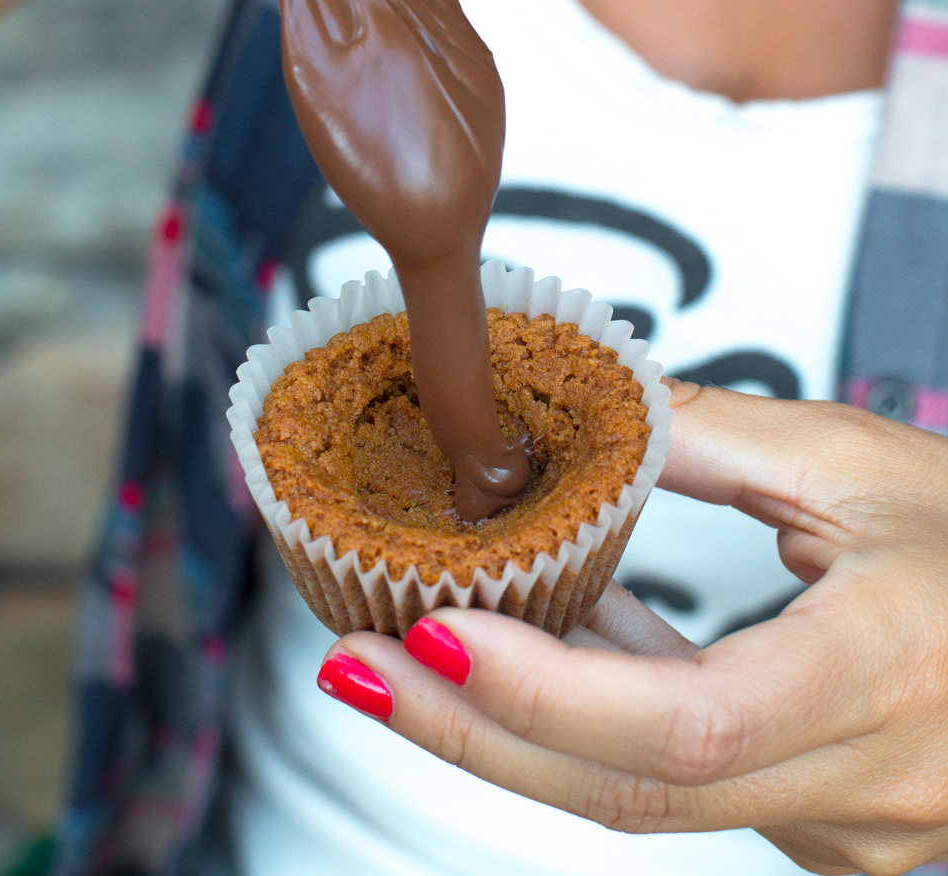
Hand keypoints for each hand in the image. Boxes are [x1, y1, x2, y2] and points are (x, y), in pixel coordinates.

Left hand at [321, 385, 947, 875]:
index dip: (545, 693)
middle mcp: (857, 785)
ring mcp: (841, 828)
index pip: (683, 724)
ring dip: (518, 734)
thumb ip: (713, 438)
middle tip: (360, 667)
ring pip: (646, 803)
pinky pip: (682, 788)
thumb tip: (586, 410)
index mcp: (877, 674)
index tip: (432, 638)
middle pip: (632, 793)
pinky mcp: (823, 826)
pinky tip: (525, 664)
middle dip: (477, 738)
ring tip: (408, 661)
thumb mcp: (856, 462)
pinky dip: (590, 730)